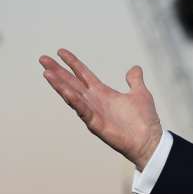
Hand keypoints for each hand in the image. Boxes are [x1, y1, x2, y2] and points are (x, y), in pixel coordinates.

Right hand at [39, 49, 163, 169]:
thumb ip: (135, 81)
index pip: (84, 74)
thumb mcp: (140, 94)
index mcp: (104, 93)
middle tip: (43, 59)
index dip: (73, 63)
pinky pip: (82, 110)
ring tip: (47, 73)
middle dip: (58, 71)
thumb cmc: (145, 120)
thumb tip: (135, 68)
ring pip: (72, 95)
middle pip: (72, 83)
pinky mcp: (95, 124)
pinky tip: (65, 91)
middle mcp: (95, 101)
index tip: (60, 52)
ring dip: (60, 84)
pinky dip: (74, 101)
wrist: (149, 141)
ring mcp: (94, 112)